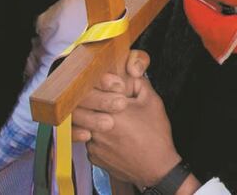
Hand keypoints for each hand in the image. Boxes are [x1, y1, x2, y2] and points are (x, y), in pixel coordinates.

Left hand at [72, 51, 196, 190]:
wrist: (157, 168)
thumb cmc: (156, 133)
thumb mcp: (152, 101)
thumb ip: (138, 81)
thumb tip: (128, 69)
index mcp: (112, 110)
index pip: (89, 90)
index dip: (95, 85)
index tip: (106, 86)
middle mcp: (98, 128)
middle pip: (79, 108)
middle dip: (87, 102)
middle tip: (98, 100)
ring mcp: (94, 145)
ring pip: (82, 125)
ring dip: (90, 119)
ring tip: (105, 118)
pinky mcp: (94, 157)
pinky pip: (88, 141)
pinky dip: (95, 136)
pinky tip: (110, 135)